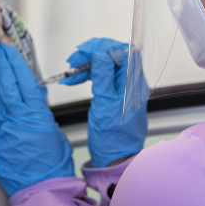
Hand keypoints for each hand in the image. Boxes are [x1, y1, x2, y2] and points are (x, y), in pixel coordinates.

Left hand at [0, 43, 73, 195]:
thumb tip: (31, 93)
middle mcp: (17, 120)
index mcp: (36, 114)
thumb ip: (39, 109)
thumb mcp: (51, 128)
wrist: (41, 189)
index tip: (7, 48)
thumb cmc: (53, 162)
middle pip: (5, 85)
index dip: (13, 62)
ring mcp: (2, 131)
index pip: (22, 80)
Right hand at [62, 38, 146, 166]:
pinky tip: (74, 80)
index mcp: (133, 83)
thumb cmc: (112, 137)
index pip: (123, 50)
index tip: (84, 51)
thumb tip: (101, 52)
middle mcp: (132, 83)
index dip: (103, 46)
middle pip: (113, 57)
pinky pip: (103, 78)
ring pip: (106, 67)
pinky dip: (89, 76)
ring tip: (70, 73)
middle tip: (73, 61)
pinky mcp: (116, 97)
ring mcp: (124, 90)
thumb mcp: (103, 102)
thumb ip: (103, 74)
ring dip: (88, 66)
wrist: (115, 159)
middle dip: (92, 55)